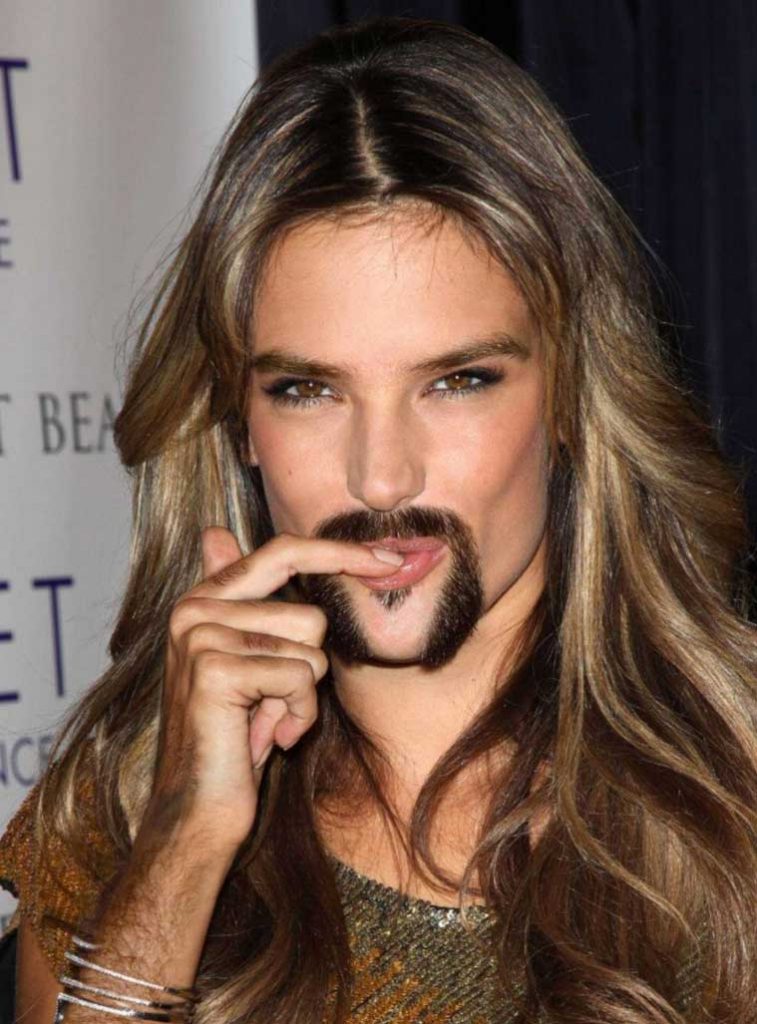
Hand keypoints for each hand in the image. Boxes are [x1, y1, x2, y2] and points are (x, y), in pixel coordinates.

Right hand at [140, 527, 403, 851]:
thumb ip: (239, 599)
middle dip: (313, 664)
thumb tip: (214, 530)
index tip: (387, 559)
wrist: (199, 810)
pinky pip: (300, 678)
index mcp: (204, 598)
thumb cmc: (234, 735)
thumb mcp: (244, 659)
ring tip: (269, 718)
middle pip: (310, 612)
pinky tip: (267, 736)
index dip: (339, 554)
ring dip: (304, 695)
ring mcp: (201, 637)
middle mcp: (195, 608)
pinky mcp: (214, 671)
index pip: (283, 551)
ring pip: (310, 647)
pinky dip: (298, 714)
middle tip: (279, 701)